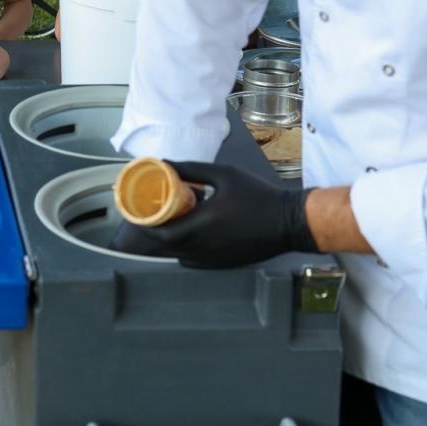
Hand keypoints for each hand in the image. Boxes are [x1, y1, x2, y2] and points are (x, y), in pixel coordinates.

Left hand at [108, 161, 316, 268]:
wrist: (290, 222)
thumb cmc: (258, 196)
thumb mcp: (224, 174)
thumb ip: (191, 169)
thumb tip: (164, 162)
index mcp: (202, 226)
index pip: (161, 233)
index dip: (144, 224)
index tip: (136, 211)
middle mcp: (204, 248)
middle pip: (165, 246)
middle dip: (153, 231)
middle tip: (148, 214)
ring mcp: (214, 260)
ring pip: (178, 254)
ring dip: (169, 241)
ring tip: (167, 221)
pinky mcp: (223, 265)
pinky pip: (193, 260)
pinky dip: (184, 248)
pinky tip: (189, 233)